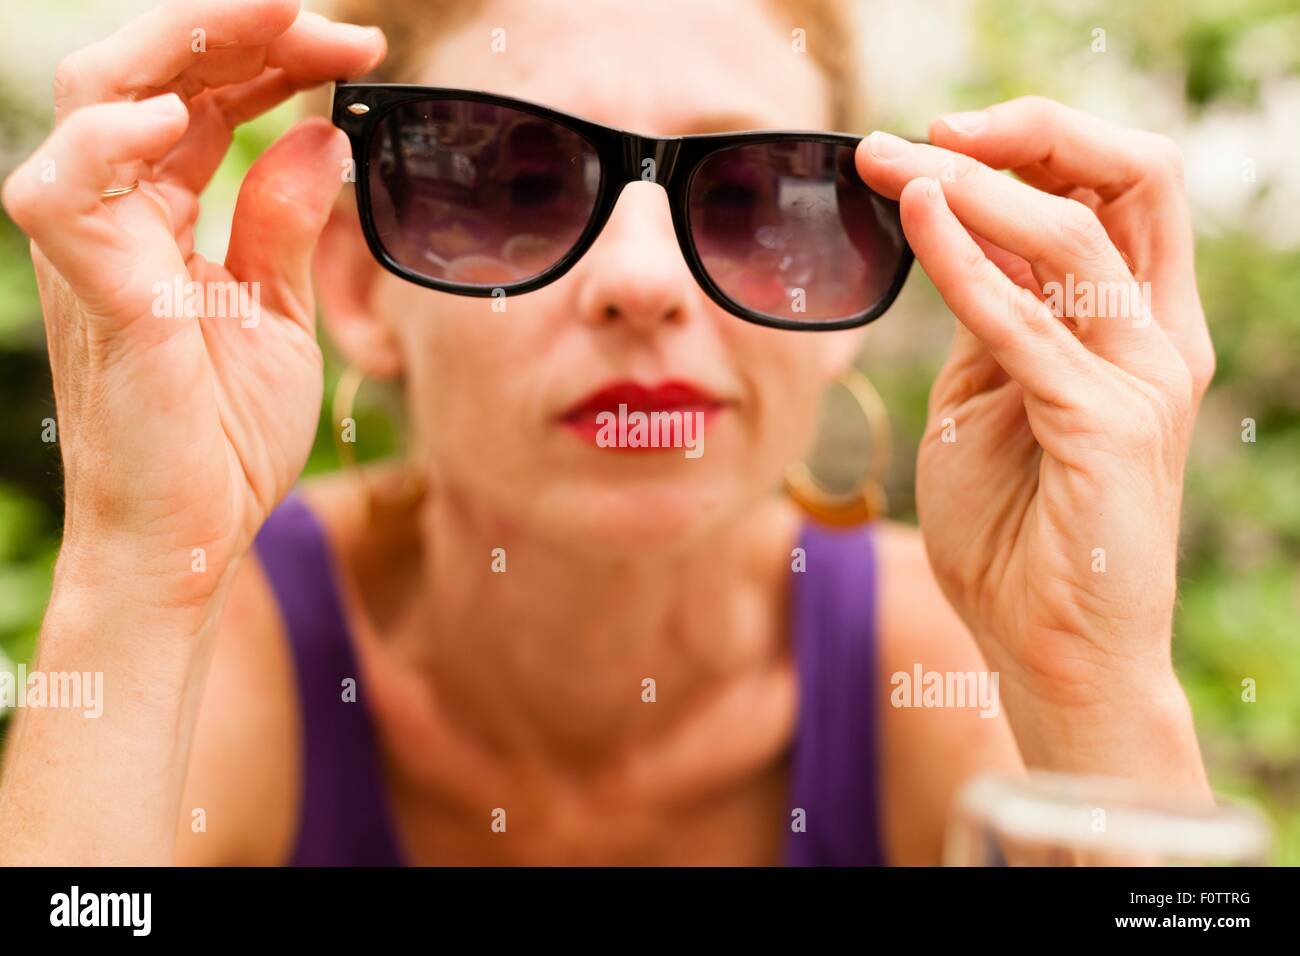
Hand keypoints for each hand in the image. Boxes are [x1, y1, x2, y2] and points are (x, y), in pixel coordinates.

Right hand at [1, 0, 383, 606]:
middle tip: (338, 22)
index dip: (272, 56)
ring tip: (281, 22)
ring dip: (187, 45)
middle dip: (242, 29)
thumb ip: (286, 224)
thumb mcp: (278, 315)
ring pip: (97, 99)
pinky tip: (176, 116)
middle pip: (149, 72)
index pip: (203, 100)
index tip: (359, 46)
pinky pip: (64, 195)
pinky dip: (110, 143)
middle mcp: (118, 217)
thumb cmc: (226, 439)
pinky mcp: (92, 295)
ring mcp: (95, 251)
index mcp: (162, 217)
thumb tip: (318, 133)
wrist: (192, 537)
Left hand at [855, 98, 1214, 772]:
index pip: (1114, 189)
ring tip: (893, 163)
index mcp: (1136, 325)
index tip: (937, 141)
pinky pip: (1025, 323)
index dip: (1034, 144)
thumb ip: (989, 318)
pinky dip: (963, 263)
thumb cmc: (1013, 529)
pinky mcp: (1107, 426)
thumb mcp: (988, 397)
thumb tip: (953, 234)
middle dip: (1023, 134)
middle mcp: (1159, 339)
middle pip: (1126, 178)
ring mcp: (1144, 379)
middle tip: (921, 132)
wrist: (1046, 648)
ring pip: (1074, 235)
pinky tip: (917, 220)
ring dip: (975, 187)